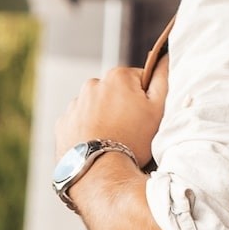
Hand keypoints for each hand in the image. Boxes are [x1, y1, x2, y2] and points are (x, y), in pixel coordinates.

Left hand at [54, 57, 169, 166]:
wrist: (100, 171)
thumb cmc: (133, 140)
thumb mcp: (158, 109)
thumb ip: (163, 79)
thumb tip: (164, 58)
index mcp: (118, 76)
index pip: (139, 79)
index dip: (146, 98)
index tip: (146, 116)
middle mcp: (92, 84)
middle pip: (116, 92)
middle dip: (124, 107)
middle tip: (131, 131)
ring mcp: (75, 104)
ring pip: (96, 107)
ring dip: (105, 118)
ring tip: (114, 140)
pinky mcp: (63, 123)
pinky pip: (80, 122)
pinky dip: (88, 130)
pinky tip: (98, 144)